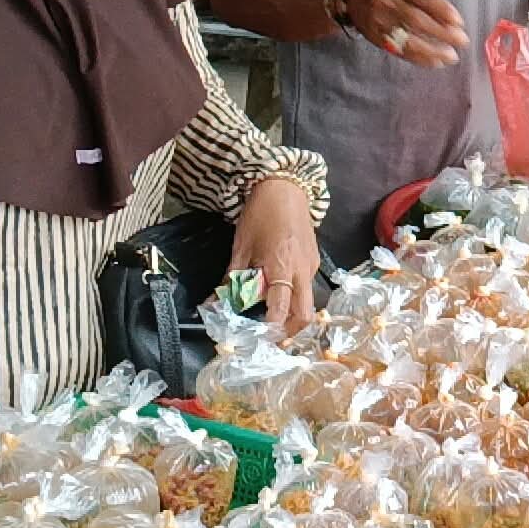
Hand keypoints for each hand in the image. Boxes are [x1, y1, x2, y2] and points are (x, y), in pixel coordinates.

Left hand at [229, 178, 322, 334]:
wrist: (285, 188)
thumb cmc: (260, 215)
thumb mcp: (241, 247)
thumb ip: (230, 279)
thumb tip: (214, 304)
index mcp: (282, 268)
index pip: (279, 309)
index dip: (269, 329)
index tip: (256, 340)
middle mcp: (302, 271)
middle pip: (304, 315)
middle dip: (288, 331)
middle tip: (270, 337)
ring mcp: (311, 266)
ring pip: (307, 302)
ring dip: (291, 314)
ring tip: (270, 316)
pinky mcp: (314, 260)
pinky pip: (306, 286)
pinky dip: (294, 296)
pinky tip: (278, 290)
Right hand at [343, 0, 471, 67]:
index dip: (440, 10)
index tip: (459, 22)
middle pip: (415, 19)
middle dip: (440, 32)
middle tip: (462, 41)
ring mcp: (378, 20)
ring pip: (406, 38)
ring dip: (431, 50)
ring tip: (452, 57)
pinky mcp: (376, 37)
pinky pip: (399, 50)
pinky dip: (419, 58)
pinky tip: (436, 62)